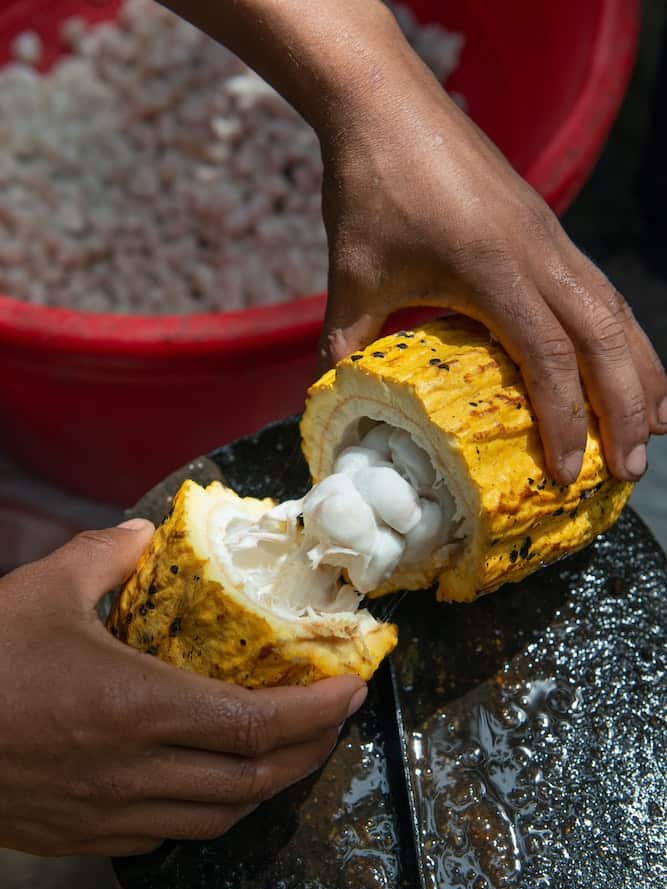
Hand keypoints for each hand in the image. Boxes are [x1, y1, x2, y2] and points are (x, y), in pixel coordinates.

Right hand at [0, 521, 365, 856]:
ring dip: (264, 786)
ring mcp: (109, 813)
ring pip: (218, 819)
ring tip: (285, 752)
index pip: (259, 724)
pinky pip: (167, 836)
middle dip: (310, 752)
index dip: (318, 711)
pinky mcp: (82, 838)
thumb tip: (143, 534)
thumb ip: (105, 557)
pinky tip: (205, 783)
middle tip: (332, 719)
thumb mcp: (43, 590)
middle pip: (254, 780)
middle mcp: (136, 771)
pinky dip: (206, 811)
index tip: (352, 690)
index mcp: (140, 706)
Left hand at [318, 45, 666, 484]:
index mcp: (494, 269)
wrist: (387, 103)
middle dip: (626, 409)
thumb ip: (346, 343)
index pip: (548, 356)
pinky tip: (624, 363)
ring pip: (615, 311)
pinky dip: (621, 335)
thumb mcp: (353, 275)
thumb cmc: (370, 187)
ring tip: (654, 427)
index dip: (564, 419)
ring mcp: (550, 238)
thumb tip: (330, 399)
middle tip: (629, 470)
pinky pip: (601, 290)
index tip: (567, 474)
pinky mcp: (548, 229)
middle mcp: (539, 253)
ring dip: (639, 372)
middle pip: (605, 339)